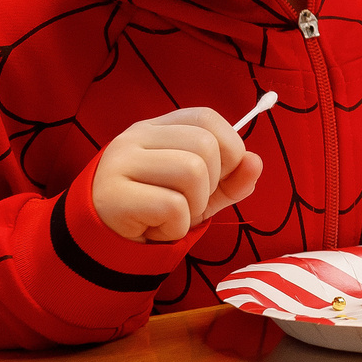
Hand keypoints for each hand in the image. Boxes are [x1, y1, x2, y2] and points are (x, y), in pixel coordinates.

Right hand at [90, 109, 262, 242]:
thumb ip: (232, 179)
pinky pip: (172, 207)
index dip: (229, 147)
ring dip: (195, 206)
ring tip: (173, 216)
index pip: (206, 117)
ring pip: (192, 171)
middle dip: (212, 183)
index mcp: (157, 128)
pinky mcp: (112, 196)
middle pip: (204, 145)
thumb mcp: (202, 194)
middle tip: (191, 202)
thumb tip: (255, 162)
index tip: (222, 176)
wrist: (106, 244)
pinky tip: (156, 229)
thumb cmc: (156, 211)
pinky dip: (176, 227)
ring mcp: (120, 163)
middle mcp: (135, 137)